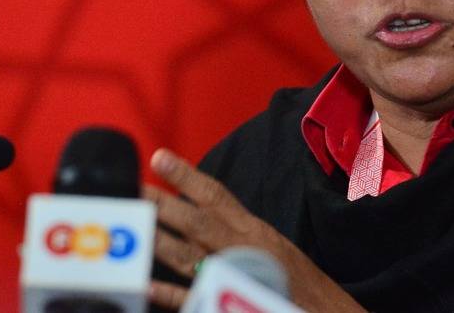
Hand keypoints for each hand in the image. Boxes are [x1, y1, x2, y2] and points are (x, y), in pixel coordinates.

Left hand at [145, 148, 364, 311]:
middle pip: (195, 221)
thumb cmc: (296, 278)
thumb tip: (202, 211)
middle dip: (161, 204)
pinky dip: (168, 292)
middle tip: (131, 189)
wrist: (321, 310)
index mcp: (252, 229)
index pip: (215, 195)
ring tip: (132, 227)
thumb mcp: (271, 242)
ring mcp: (232, 276)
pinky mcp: (225, 306)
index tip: (159, 157)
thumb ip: (238, 228)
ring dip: (158, 240)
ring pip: (187, 256)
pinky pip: (192, 297)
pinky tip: (146, 284)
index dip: (186, 175)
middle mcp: (240, 248)